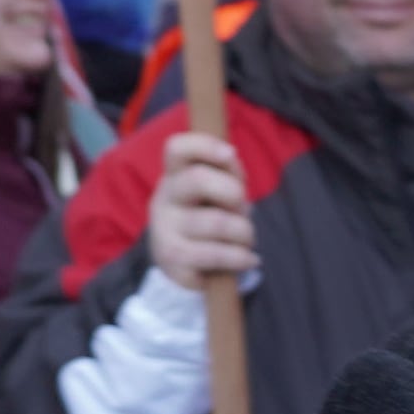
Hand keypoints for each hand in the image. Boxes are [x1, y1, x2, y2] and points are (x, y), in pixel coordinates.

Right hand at [146, 133, 256, 296]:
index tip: (231, 153)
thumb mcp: (216, 193)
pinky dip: (241, 257)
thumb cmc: (207, 219)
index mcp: (174, 176)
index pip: (176, 148)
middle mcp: (164, 200)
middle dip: (234, 192)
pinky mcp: (173, 260)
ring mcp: (165, 230)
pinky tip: (248, 258)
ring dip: (244, 232)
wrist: (184, 267)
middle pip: (198, 179)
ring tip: (246, 239)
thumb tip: (230, 158)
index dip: (205, 145)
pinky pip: (217, 255)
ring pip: (217, 222)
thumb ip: (227, 174)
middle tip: (241, 209)